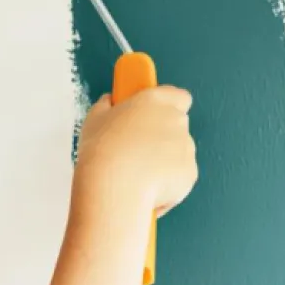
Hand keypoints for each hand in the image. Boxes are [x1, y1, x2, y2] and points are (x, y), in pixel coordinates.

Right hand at [72, 85, 197, 215]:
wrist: (113, 187)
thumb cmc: (101, 151)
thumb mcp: (94, 120)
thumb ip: (107, 106)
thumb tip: (109, 102)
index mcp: (155, 100)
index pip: (179, 96)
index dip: (169, 106)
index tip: (154, 115)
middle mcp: (176, 119)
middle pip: (177, 125)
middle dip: (163, 136)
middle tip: (139, 149)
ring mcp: (186, 147)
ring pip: (179, 152)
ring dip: (164, 160)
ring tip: (137, 174)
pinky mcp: (190, 173)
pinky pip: (180, 176)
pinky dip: (168, 183)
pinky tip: (145, 188)